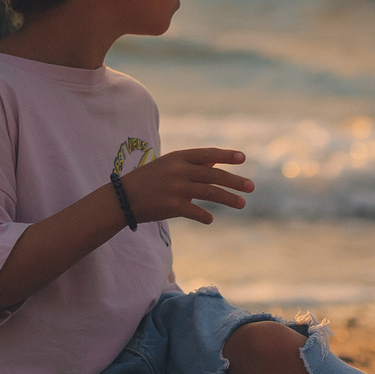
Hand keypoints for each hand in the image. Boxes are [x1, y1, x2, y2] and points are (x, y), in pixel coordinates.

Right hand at [119, 148, 251, 224]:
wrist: (123, 198)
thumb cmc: (148, 180)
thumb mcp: (168, 165)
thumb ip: (192, 164)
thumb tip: (216, 162)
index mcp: (178, 157)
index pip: (207, 154)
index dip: (226, 156)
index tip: (243, 158)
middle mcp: (179, 171)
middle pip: (213, 175)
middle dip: (234, 181)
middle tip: (251, 186)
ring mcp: (176, 188)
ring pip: (210, 193)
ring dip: (228, 199)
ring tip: (242, 203)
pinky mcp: (172, 206)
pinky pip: (196, 212)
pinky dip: (206, 217)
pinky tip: (210, 219)